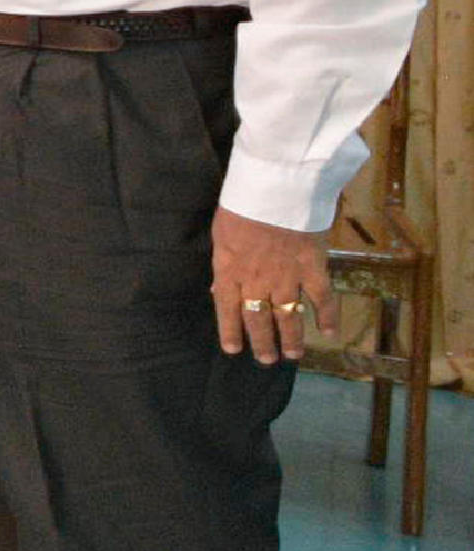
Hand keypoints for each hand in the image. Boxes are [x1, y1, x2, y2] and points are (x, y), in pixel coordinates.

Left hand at [211, 208, 332, 365]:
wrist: (275, 190)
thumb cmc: (241, 206)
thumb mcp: (221, 236)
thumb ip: (223, 265)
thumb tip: (220, 289)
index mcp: (230, 271)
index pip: (227, 310)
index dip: (230, 332)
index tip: (234, 350)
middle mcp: (257, 281)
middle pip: (259, 319)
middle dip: (262, 343)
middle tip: (266, 360)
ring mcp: (287, 277)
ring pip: (288, 316)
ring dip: (291, 338)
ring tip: (293, 355)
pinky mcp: (313, 268)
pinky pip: (322, 298)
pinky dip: (328, 316)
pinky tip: (330, 332)